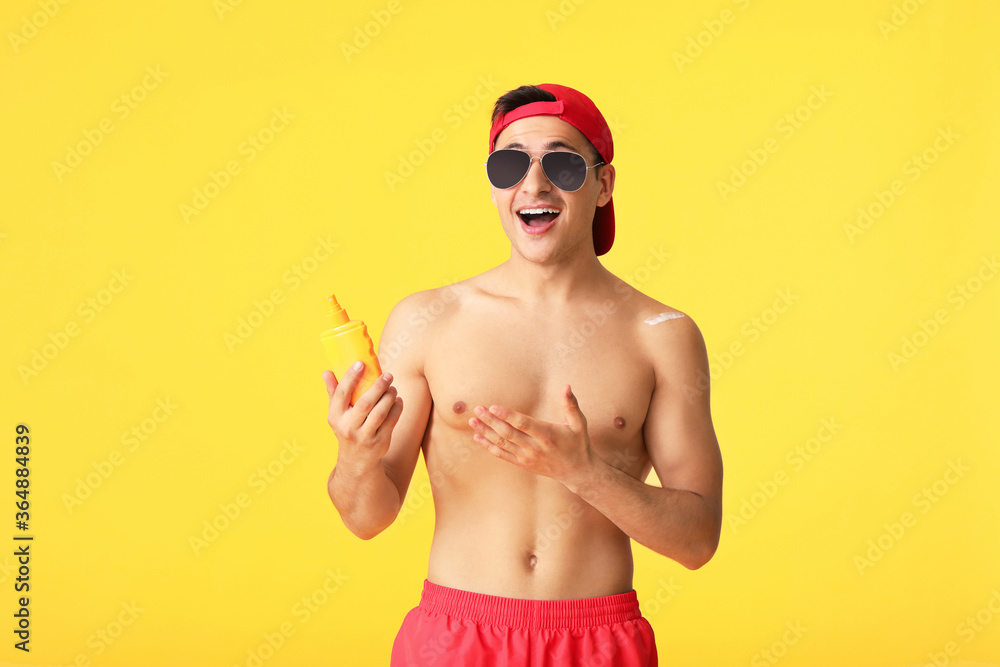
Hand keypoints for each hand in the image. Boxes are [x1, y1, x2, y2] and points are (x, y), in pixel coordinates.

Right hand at [324, 363, 402, 473]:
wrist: (356, 461)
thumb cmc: (347, 429)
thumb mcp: (336, 415)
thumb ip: (333, 393)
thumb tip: (326, 372)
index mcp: (336, 417)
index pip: (342, 394)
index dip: (351, 377)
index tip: (360, 363)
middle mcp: (348, 427)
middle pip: (365, 403)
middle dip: (378, 386)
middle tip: (388, 375)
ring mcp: (364, 437)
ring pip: (380, 412)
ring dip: (389, 397)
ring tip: (393, 387)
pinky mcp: (379, 443)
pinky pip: (391, 422)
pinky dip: (397, 408)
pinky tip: (397, 400)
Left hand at [468, 384, 595, 483]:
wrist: (578, 472)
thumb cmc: (578, 444)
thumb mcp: (579, 423)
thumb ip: (571, 404)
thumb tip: (567, 386)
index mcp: (547, 435)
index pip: (523, 424)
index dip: (507, 415)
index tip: (493, 406)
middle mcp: (535, 448)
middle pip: (508, 433)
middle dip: (491, 421)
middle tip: (477, 409)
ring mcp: (527, 457)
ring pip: (502, 444)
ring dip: (486, 432)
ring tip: (472, 421)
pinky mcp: (523, 464)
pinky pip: (503, 455)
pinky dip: (489, 447)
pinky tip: (478, 438)